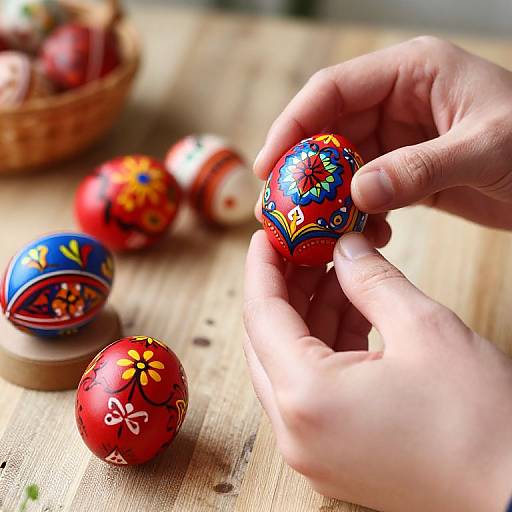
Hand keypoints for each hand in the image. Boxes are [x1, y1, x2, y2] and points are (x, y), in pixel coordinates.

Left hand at [243, 231, 511, 511]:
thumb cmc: (480, 424)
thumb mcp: (424, 329)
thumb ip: (371, 280)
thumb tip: (345, 248)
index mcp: (307, 398)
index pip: (262, 315)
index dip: (263, 267)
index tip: (267, 235)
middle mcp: (296, 431)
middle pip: (267, 340)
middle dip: (285, 288)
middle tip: (302, 248)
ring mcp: (311, 447)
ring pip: (289, 363)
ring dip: (308, 314)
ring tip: (333, 271)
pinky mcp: (332, 452)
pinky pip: (311, 387)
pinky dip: (324, 345)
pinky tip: (347, 308)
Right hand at [254, 37, 511, 230]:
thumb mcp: (485, 148)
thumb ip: (421, 168)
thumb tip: (359, 192)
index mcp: (410, 73)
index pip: (332, 90)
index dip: (293, 125)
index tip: (268, 165)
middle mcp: (398, 102)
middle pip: (329, 132)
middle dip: (302, 170)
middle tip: (278, 206)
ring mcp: (400, 140)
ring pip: (345, 167)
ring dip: (326, 198)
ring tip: (310, 229)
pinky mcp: (406, 172)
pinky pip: (367, 192)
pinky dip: (357, 214)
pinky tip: (359, 235)